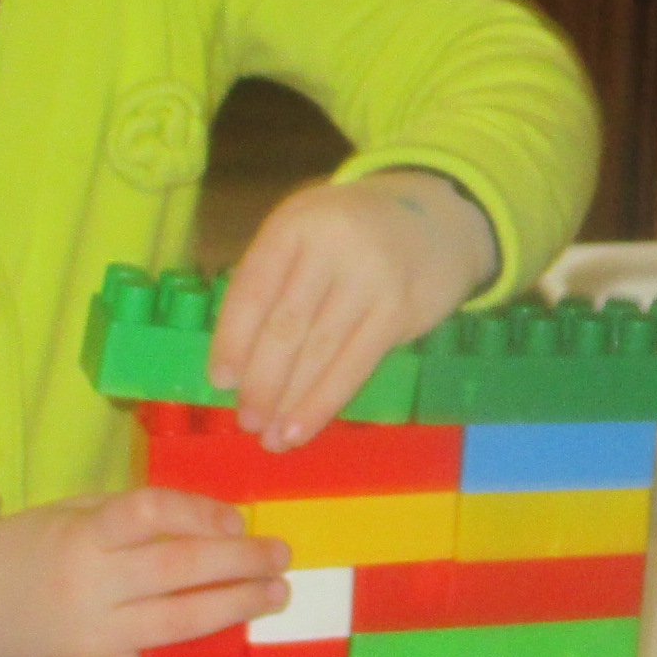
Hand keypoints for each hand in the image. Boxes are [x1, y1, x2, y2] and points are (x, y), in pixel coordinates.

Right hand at [0, 486, 286, 656]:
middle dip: (237, 562)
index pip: (147, 514)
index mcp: (85, 534)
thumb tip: (210, 519)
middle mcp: (92, 585)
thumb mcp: (72, 512)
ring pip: (175, 624)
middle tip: (279, 555)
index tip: (235, 519)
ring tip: (273, 595)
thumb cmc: (29, 547)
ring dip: (232, 609)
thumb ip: (132, 516)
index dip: (197, 513)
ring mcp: (95, 635)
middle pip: (176, 570)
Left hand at [210, 170, 499, 447]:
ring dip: (291, 402)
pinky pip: (355, 366)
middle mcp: (332, 248)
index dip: (232, 339)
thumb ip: (271, 278)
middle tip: (246, 421)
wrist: (437, 217)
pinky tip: (302, 429)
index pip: (254, 289)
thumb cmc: (349, 231)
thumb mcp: (304, 231)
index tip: (219, 381)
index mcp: (296, 225)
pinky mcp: (399, 312)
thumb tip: (238, 361)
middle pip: (287, 327)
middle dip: (262, 382)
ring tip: (270, 439)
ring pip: (321, 352)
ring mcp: (371, 280)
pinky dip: (324, 403)